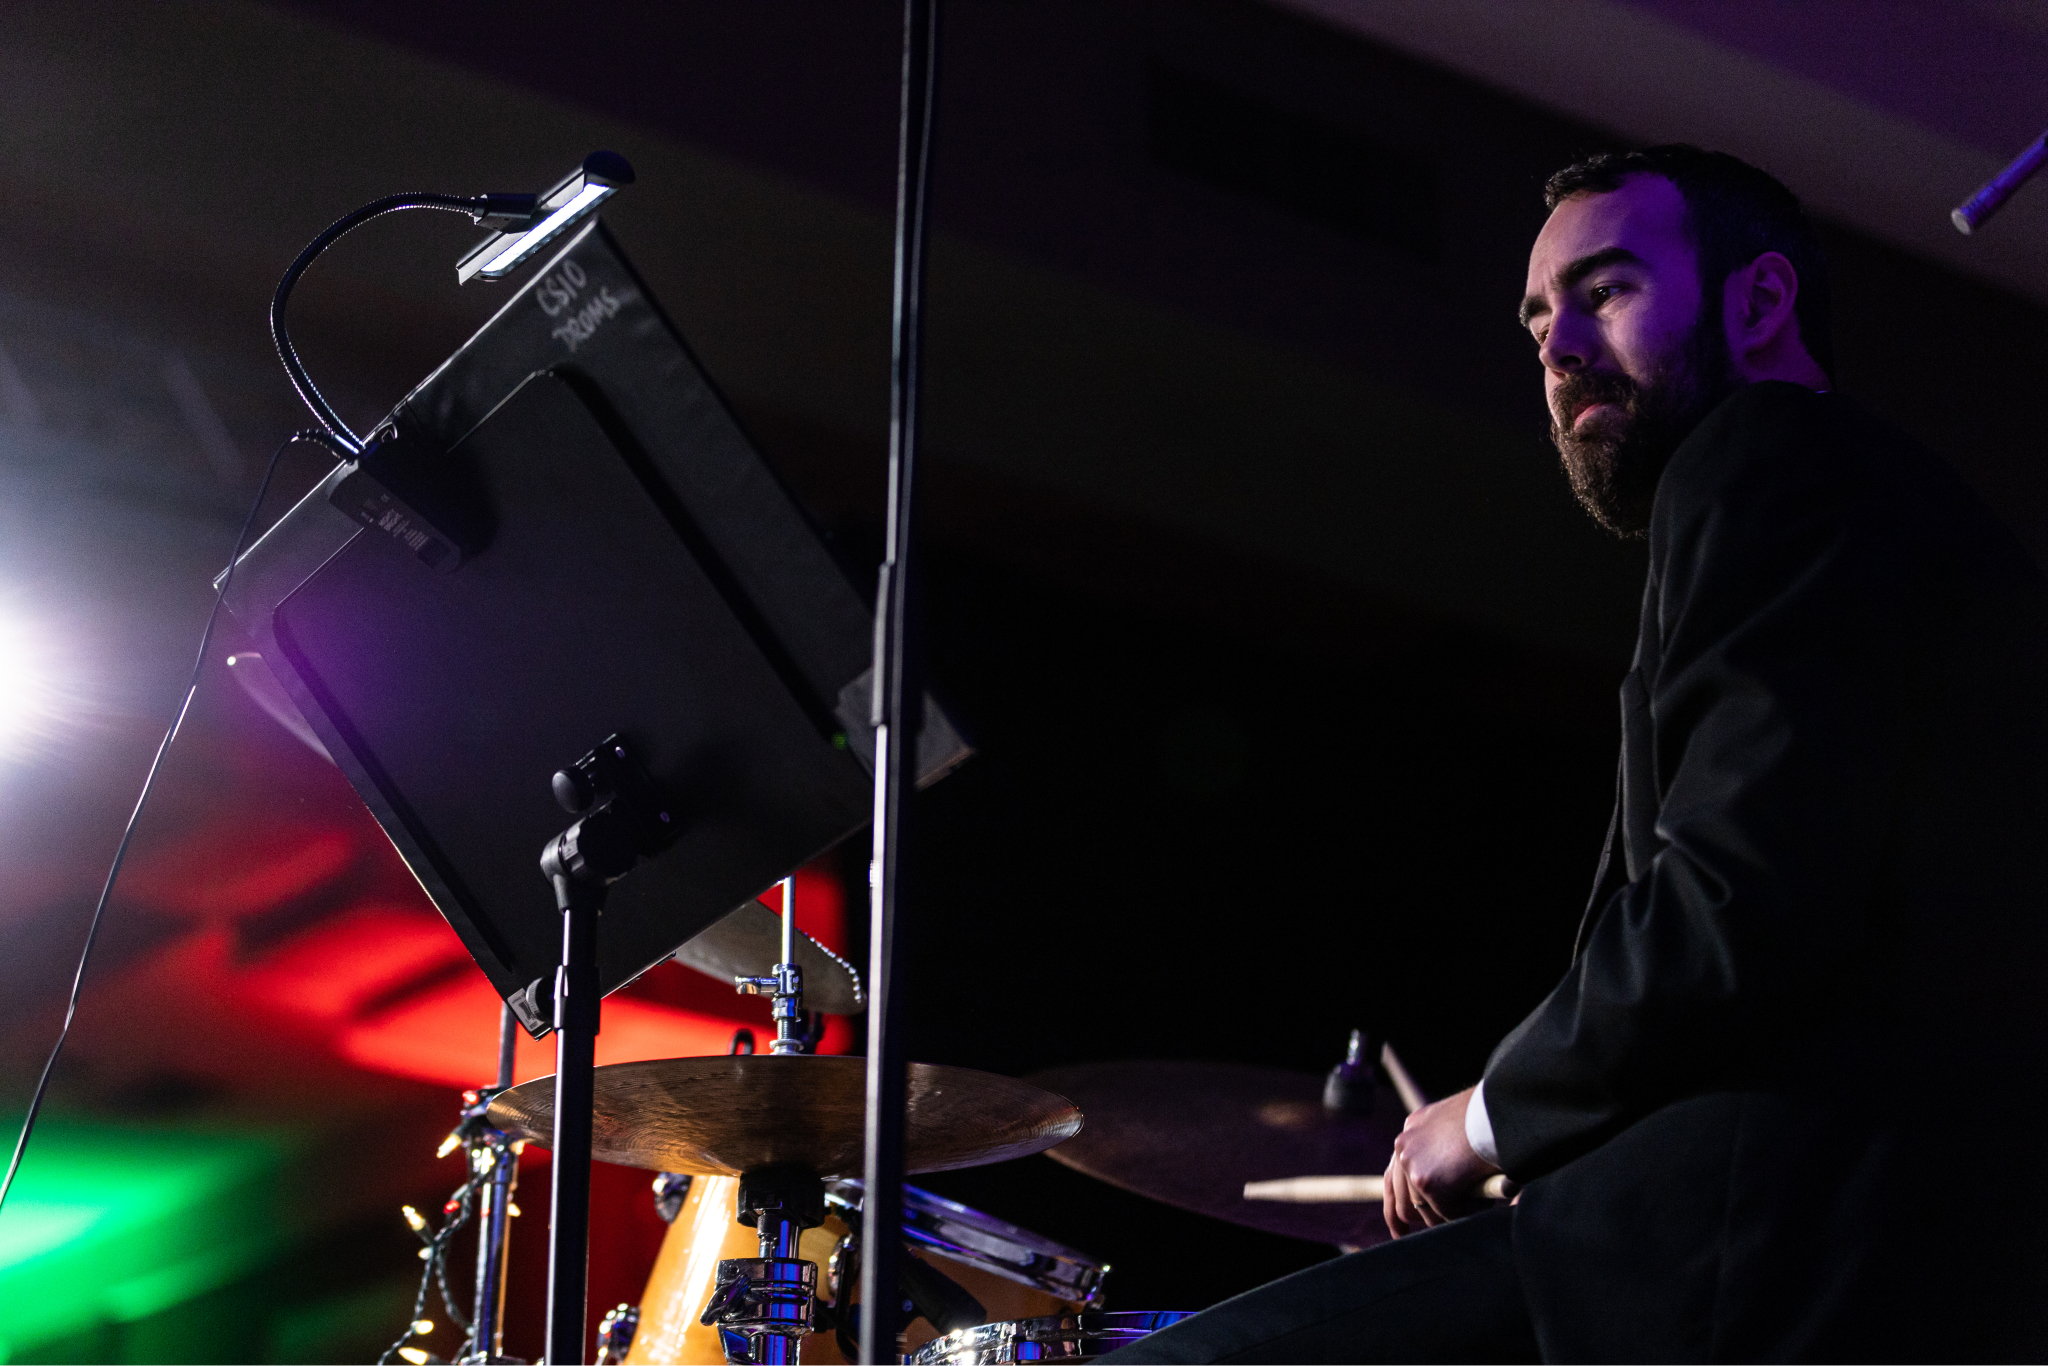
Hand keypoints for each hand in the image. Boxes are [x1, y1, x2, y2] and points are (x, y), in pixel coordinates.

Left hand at [1383, 1085, 1500, 1237]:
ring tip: (1477, 1203)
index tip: (1400, 1226)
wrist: (1502, 1111)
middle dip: (1412, 1221)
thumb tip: (1449, 1191)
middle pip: (1398, 1197)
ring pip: (1424, 1211)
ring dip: (1450, 1215)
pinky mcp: (1427, 1181)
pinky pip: (1446, 1212)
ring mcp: (1412, 1163)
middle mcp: (1404, 1144)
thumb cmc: (1493, 1119)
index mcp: (1413, 1129)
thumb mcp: (1461, 1132)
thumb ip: (1447, 1158)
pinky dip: (1466, 1212)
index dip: (1396, 1203)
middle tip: (1426, 1234)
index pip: (1394, 1174)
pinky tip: (1484, 1199)